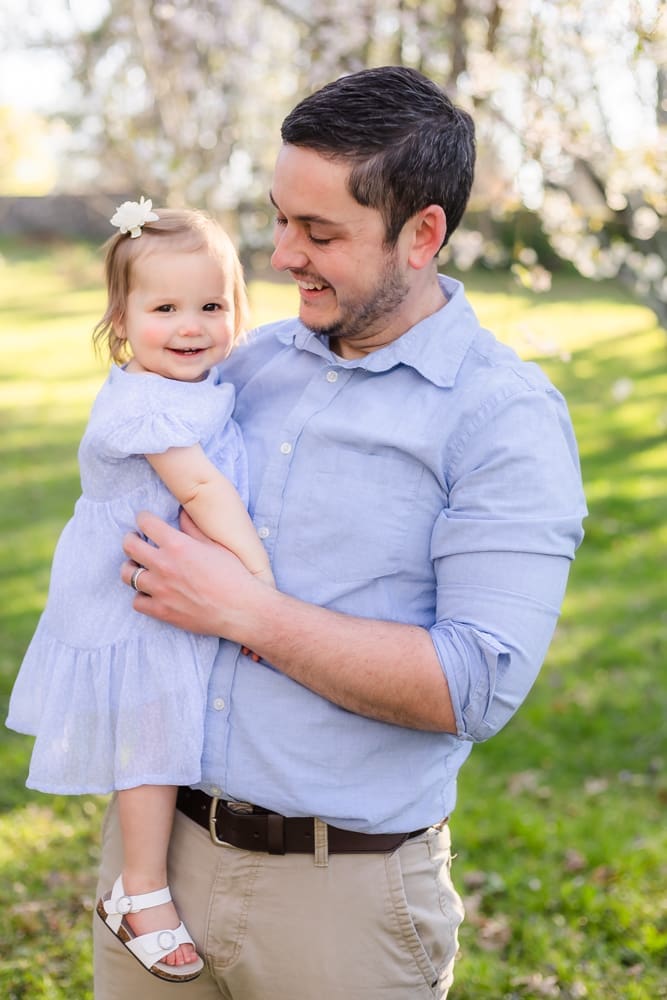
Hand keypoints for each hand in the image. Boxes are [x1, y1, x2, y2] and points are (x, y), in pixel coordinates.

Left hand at [121, 510, 261, 640]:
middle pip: (129, 546)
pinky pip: (137, 601)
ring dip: (131, 568)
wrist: (241, 609)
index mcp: (177, 545)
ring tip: (139, 568)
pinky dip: (142, 596)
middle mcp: (164, 565)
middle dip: (131, 540)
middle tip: (136, 541)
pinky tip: (151, 593)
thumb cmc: (233, 575)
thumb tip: (182, 513)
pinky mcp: (161, 610)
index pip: (146, 523)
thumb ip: (193, 528)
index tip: (145, 520)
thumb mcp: (215, 546)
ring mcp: (160, 589)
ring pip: (127, 574)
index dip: (143, 518)